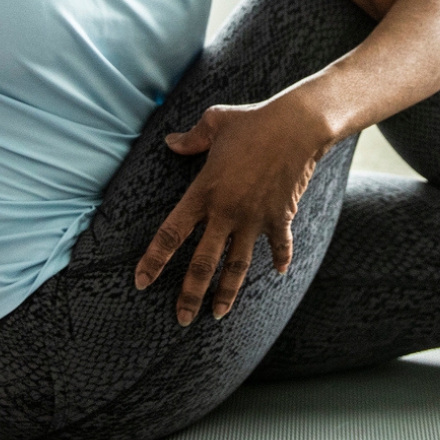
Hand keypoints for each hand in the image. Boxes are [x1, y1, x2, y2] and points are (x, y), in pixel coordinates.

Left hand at [134, 95, 336, 324]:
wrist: (297, 125)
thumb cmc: (253, 121)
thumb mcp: (215, 122)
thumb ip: (190, 139)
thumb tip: (170, 143)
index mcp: (204, 191)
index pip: (172, 232)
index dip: (155, 259)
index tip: (142, 281)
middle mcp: (226, 211)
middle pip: (203, 262)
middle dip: (190, 294)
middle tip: (181, 318)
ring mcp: (254, 218)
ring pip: (237, 265)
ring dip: (227, 292)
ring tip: (218, 314)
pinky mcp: (279, 216)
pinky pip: (279, 245)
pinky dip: (280, 259)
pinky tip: (279, 274)